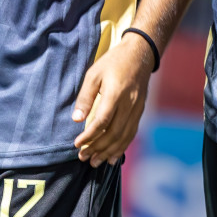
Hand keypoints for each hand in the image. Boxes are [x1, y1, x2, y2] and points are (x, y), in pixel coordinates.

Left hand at [71, 34, 156, 166]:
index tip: (77, 144)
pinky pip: (131, 133)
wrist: (139, 54)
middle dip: (97, 148)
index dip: (89, 136)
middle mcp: (128, 104)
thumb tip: (76, 120)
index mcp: (115, 93)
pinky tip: (112, 157)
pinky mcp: (140, 112)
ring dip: (108, 152)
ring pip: (123, 137)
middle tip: (83, 157)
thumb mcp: (94, 74)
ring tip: (95, 162)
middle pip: (113, 133)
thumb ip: (85, 97)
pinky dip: (121, 147)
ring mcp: (136, 109)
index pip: (102, 122)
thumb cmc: (113, 62)